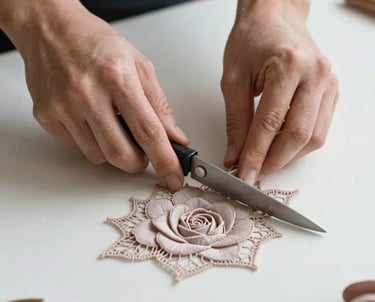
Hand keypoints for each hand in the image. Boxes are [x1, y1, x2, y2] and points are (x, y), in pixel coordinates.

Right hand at [8, 1, 187, 189]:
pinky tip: (92, 119)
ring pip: (98, 156)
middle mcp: (87, 93)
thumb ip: (159, 105)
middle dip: (138, 163)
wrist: (50, 29)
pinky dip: (92, 142)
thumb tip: (174, 137)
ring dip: (114, 151)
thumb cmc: (96, 42)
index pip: (148, 131)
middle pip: (120, 154)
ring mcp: (63, 106)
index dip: (165, 160)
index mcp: (117, 77)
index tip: (174, 177)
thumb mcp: (139, 65)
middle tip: (143, 153)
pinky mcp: (47, 116)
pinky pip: (78, 147)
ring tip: (113, 124)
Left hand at [221, 0, 337, 183]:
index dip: (255, 155)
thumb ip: (236, 121)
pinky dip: (299, 144)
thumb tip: (236, 156)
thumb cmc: (251, 41)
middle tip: (254, 173)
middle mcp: (315, 75)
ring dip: (288, 156)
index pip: (270, 124)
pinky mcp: (331, 91)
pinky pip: (320, 129)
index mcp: (288, 66)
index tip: (243, 175)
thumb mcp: (233, 80)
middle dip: (274, 161)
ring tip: (264, 161)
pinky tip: (280, 146)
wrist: (274, 19)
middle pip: (298, 135)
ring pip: (314, 137)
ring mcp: (328, 83)